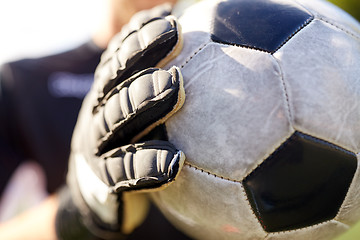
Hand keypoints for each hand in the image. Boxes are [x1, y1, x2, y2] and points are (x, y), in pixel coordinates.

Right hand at [58, 5, 184, 239]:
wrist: (99, 191)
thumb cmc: (130, 139)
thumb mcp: (135, 106)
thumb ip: (159, 80)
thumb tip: (195, 41)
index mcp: (107, 93)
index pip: (119, 59)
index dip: (140, 37)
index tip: (171, 21)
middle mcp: (98, 113)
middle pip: (115, 82)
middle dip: (142, 57)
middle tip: (175, 38)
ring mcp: (97, 146)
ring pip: (115, 121)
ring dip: (142, 102)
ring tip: (176, 88)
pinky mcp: (105, 180)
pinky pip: (125, 173)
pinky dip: (149, 164)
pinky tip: (176, 162)